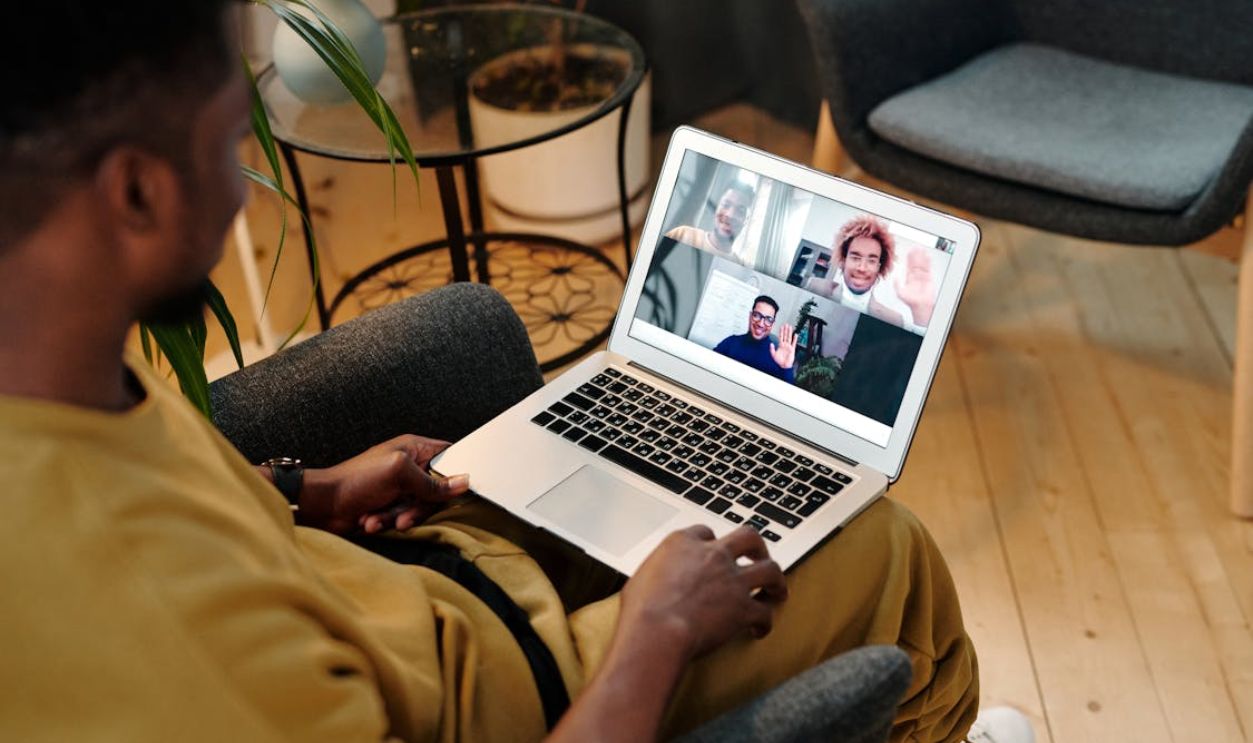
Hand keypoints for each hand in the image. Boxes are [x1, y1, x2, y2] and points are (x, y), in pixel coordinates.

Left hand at [298, 434, 468, 533]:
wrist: (322, 505)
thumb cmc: (354, 480)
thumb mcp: (399, 474)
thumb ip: (433, 481)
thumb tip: (462, 483)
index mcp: (414, 448)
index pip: (449, 456)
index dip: (455, 473)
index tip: (452, 491)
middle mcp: (410, 467)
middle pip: (438, 490)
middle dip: (419, 506)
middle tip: (403, 513)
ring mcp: (400, 487)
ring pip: (421, 508)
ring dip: (399, 516)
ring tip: (378, 517)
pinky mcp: (391, 505)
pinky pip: (405, 517)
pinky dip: (388, 522)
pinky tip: (371, 520)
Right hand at [618, 525, 787, 661]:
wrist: (656, 632)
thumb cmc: (640, 610)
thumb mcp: (641, 578)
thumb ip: (657, 572)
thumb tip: (656, 582)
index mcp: (683, 543)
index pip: (705, 532)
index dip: (712, 542)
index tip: (714, 551)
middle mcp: (712, 555)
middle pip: (748, 537)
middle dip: (757, 547)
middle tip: (758, 556)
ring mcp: (732, 580)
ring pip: (770, 570)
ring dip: (776, 580)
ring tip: (776, 590)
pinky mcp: (743, 608)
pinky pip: (765, 613)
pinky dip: (765, 622)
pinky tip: (759, 629)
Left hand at [769, 323, 797, 368]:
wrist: (784, 366)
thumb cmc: (779, 361)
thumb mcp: (773, 355)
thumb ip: (772, 349)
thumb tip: (771, 344)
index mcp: (780, 345)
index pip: (781, 337)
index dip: (781, 332)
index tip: (781, 327)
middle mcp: (785, 345)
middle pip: (785, 335)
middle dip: (785, 330)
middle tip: (786, 324)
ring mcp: (788, 346)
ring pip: (789, 337)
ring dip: (789, 332)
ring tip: (790, 327)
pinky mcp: (792, 349)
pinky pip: (794, 343)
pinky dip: (795, 339)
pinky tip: (795, 335)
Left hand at [894, 249, 934, 326]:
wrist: (920, 306)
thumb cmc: (911, 301)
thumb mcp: (900, 293)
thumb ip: (897, 284)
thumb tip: (895, 277)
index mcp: (909, 279)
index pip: (909, 266)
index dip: (909, 259)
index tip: (910, 252)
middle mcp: (916, 277)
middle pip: (916, 263)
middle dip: (916, 256)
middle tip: (916, 247)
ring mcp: (923, 277)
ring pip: (922, 265)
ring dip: (922, 257)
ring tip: (921, 249)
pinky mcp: (929, 279)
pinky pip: (928, 269)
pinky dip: (928, 262)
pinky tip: (927, 256)